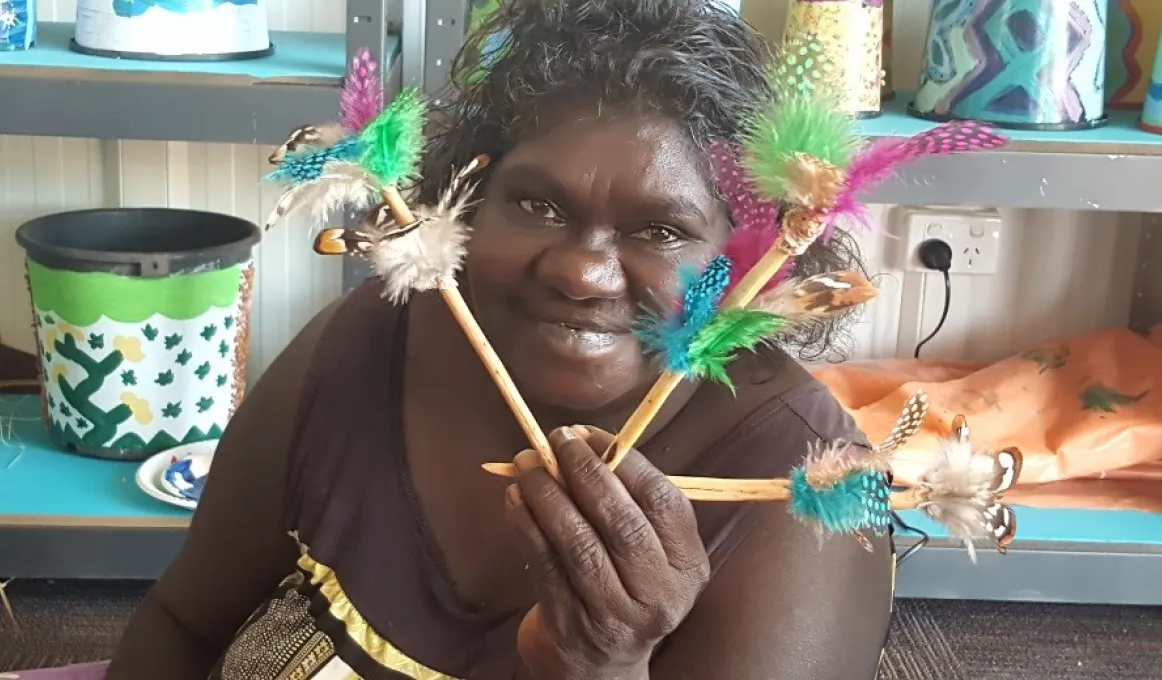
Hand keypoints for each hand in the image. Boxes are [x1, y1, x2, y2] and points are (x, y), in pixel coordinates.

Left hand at [506, 425, 710, 679]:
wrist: (601, 664)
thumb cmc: (624, 587)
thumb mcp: (647, 551)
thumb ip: (629, 502)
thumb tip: (585, 442)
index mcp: (687, 565)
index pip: (662, 501)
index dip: (626, 461)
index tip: (589, 434)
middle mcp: (659, 595)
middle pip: (621, 522)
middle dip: (584, 472)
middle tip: (555, 440)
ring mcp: (615, 615)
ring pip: (579, 543)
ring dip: (548, 495)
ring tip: (527, 463)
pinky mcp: (571, 627)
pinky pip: (545, 565)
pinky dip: (526, 525)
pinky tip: (516, 498)